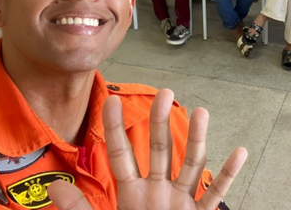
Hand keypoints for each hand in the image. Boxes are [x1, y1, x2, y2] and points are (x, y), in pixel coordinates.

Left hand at [49, 90, 246, 209]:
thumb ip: (79, 209)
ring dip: (198, 139)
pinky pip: (215, 194)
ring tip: (202, 112)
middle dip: (161, 122)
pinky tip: (238, 153)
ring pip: (191, 165)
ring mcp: (180, 203)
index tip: (112, 103)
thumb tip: (52, 187)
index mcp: (132, 195)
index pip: (121, 156)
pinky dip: (228, 175)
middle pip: (159, 151)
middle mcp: (158, 193)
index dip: (115, 130)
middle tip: (165, 93)